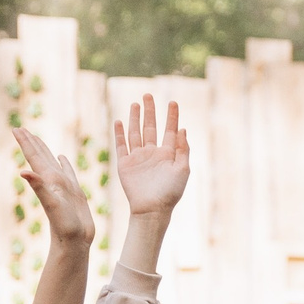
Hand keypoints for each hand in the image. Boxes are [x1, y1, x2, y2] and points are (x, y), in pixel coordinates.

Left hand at [14, 126, 95, 247]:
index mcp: (47, 179)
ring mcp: (63, 186)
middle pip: (39, 156)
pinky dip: (65, 163)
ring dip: (45, 150)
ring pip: (52, 162)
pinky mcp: (74, 192)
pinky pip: (68, 172)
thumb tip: (23, 171)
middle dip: (31, 142)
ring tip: (37, 139)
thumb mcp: (51, 203)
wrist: (75, 243)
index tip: (15, 128)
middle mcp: (53, 181)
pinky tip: (62, 158)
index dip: (25, 142)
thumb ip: (38, 187)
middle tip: (20, 128)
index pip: (33, 156)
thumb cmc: (64, 225)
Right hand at [114, 94, 190, 215]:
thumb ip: (183, 149)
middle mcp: (153, 154)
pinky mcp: (125, 164)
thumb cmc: (170, 192)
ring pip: (135, 133)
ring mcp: (138, 158)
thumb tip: (183, 129)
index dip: (171, 116)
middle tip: (148, 95)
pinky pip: (121, 145)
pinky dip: (120, 133)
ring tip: (136, 104)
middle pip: (150, 127)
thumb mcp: (183, 170)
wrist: (152, 209)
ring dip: (135, 118)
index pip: (170, 130)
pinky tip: (120, 121)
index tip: (173, 102)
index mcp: (168, 155)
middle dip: (150, 112)